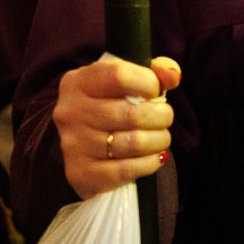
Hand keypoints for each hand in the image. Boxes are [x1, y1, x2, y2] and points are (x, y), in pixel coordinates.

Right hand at [53, 54, 181, 198]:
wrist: (82, 147)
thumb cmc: (110, 106)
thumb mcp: (126, 81)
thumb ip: (155, 71)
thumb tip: (173, 76)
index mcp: (78, 82)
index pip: (119, 75)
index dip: (149, 83)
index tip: (156, 92)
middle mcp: (70, 111)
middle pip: (130, 114)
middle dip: (161, 116)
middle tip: (165, 118)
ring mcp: (73, 144)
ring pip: (132, 143)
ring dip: (158, 140)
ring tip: (161, 137)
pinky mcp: (80, 173)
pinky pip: (126, 170)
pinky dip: (149, 163)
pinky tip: (155, 157)